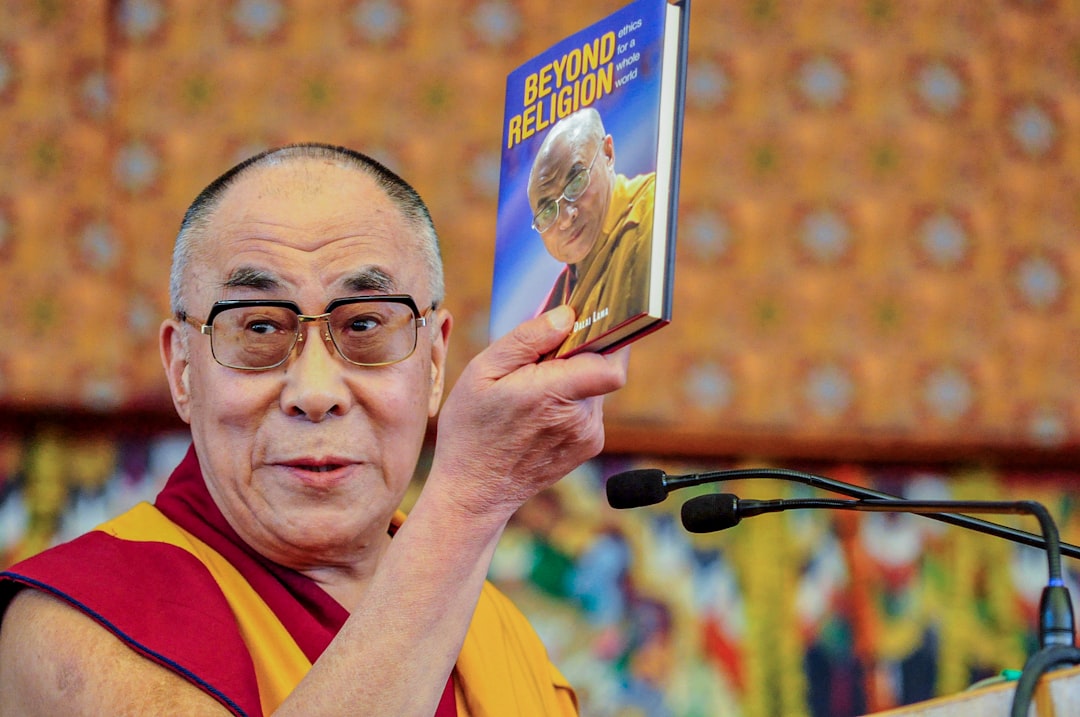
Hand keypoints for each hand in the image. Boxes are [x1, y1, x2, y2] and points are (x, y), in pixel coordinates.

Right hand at [429, 305, 628, 521]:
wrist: (475, 491)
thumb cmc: (472, 429)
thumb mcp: (482, 372)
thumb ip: (527, 339)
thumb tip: (567, 316)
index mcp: (552, 394)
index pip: (610, 362)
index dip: (606, 335)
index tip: (585, 324)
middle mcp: (579, 417)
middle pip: (600, 366)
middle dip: (575, 354)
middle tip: (537, 361)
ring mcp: (588, 435)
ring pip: (594, 385)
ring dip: (571, 378)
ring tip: (531, 391)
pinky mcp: (589, 445)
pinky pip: (590, 407)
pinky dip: (570, 400)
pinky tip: (538, 412)